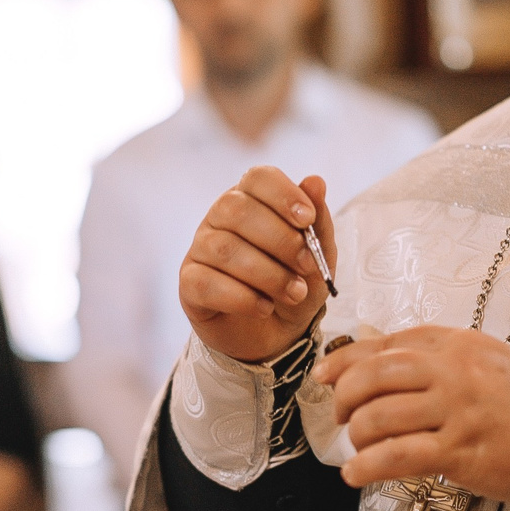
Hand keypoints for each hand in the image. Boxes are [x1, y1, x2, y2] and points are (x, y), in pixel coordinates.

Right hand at [178, 168, 336, 362]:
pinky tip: (264, 307)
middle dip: (279, 240)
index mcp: (253, 199)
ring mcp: (200, 248)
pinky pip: (206, 283)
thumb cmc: (295, 282)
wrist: (278, 333)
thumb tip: (316, 181)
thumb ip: (319, 221)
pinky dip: (242, 298)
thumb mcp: (320, 255)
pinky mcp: (189, 283)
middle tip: (307, 266)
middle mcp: (220, 217)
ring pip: (223, 249)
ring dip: (267, 274)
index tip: (307, 220)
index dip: (283, 194)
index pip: (257, 178)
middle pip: (236, 210)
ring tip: (294, 294)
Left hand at [319, 326, 509, 501]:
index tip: (323, 377)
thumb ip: (423, 354)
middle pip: (374, 377)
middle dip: (344, 398)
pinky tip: (356, 473)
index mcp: (451, 344)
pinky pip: (398, 457)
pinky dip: (367, 466)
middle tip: (342, 416)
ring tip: (358, 447)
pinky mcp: (458, 452)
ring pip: (380, 418)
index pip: (382, 345)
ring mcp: (455, 412)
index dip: (343, 362)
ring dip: (356, 436)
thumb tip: (362, 360)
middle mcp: (451, 373)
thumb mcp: (472, 356)